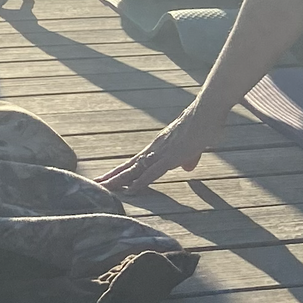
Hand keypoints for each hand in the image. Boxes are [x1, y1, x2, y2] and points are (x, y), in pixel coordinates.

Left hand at [97, 102, 226, 194]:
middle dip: (113, 176)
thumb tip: (187, 167)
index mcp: (158, 146)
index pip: (135, 161)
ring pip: (135, 170)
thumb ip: (189, 157)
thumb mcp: (193, 146)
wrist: (206, 111)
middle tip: (95, 184)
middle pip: (129, 165)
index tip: (108, 179)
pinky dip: (140, 182)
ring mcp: (161, 152)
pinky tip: (130, 191)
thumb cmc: (202, 125)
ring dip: (120, 181)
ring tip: (104, 188)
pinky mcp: (171, 155)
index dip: (122, 171)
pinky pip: (152, 172)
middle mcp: (155, 148)